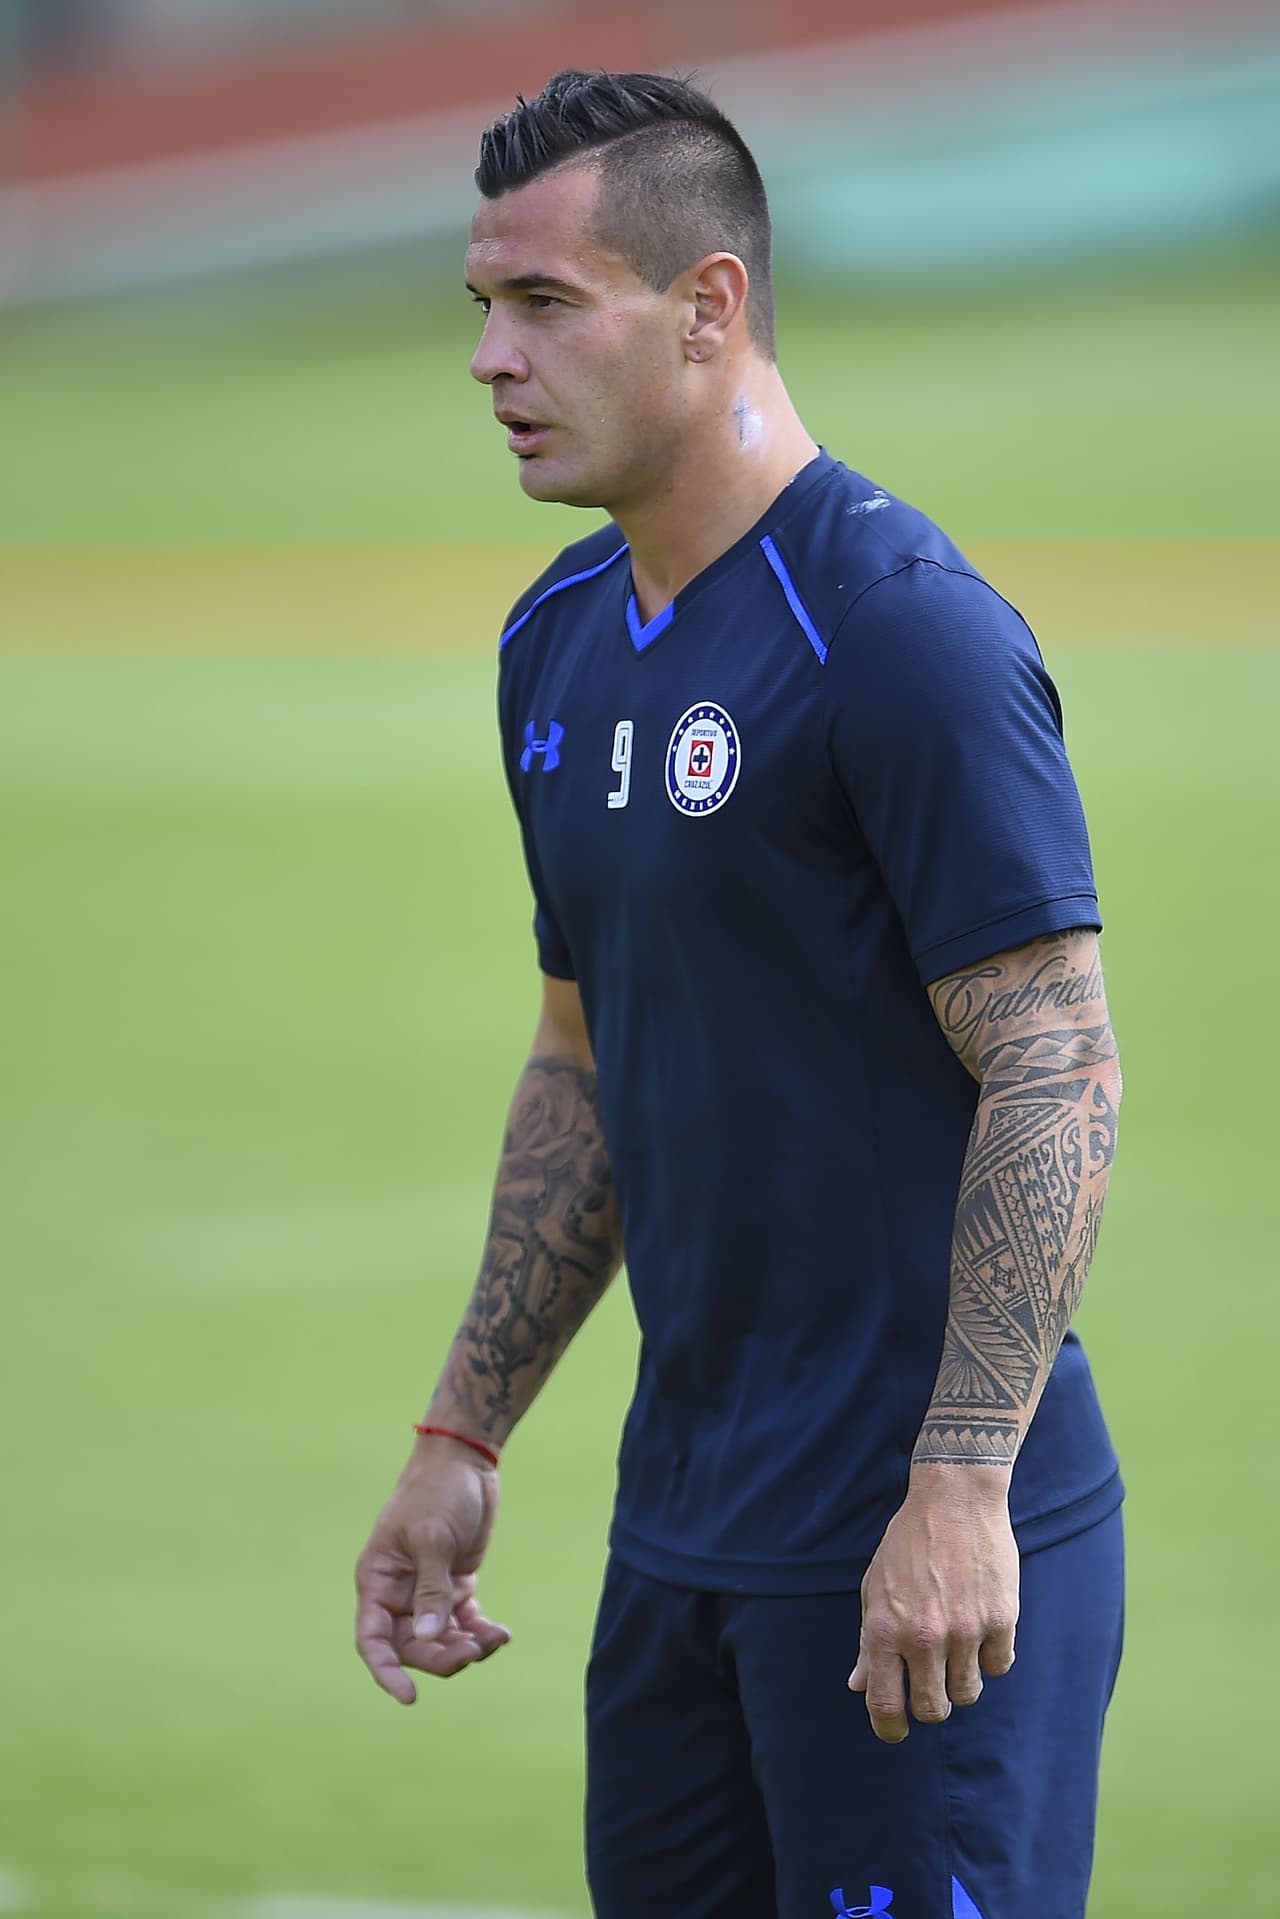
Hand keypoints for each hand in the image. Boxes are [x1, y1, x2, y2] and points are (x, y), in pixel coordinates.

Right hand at [354, 1434, 510, 1704]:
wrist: (465, 1460)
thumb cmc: (438, 1491)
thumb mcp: (432, 1537)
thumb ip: (430, 1589)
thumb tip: (428, 1639)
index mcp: (378, 1580)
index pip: (373, 1639)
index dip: (386, 1671)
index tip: (409, 1697)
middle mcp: (398, 1592)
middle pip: (412, 1646)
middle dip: (441, 1656)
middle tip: (474, 1651)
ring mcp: (427, 1590)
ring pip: (440, 1639)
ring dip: (466, 1647)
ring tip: (495, 1639)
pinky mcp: (454, 1585)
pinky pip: (462, 1623)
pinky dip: (480, 1632)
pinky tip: (501, 1633)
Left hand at [848, 1467, 1017, 1741]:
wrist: (954, 1500)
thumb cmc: (908, 1544)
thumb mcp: (875, 1587)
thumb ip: (867, 1641)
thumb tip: (858, 1686)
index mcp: (884, 1629)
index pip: (885, 1704)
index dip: (889, 1728)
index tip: (896, 1730)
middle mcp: (923, 1636)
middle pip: (932, 1709)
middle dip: (930, 1707)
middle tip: (931, 1688)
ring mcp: (964, 1630)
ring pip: (967, 1694)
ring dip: (961, 1682)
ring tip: (957, 1650)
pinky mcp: (1000, 1619)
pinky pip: (999, 1667)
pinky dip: (991, 1658)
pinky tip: (982, 1631)